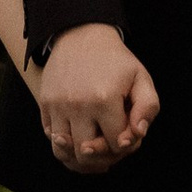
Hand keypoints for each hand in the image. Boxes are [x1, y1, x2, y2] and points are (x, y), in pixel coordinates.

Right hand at [36, 22, 159, 174]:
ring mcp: (57, 106)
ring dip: (79, 156)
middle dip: (103, 156)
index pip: (117, 144)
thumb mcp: (141, 78)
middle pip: (88, 154)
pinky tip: (78, 135)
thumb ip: (147, 107)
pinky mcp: (44, 104)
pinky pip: (50, 138)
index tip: (128, 132)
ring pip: (63, 152)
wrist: (80, 35)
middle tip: (110, 143)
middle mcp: (78, 105)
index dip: (127, 144)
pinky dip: (64, 144)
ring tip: (92, 148)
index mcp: (104, 100)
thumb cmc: (115, 61)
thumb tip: (138, 134)